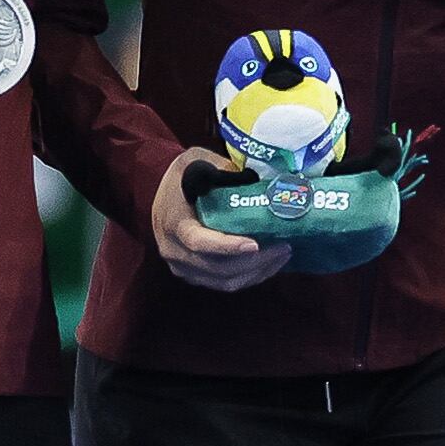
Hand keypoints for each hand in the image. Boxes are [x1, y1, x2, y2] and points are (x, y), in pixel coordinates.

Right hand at [150, 148, 292, 292]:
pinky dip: (249, 277)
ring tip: (282, 254)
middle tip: (284, 246)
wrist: (160, 191)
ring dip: (257, 272)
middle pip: (218, 268)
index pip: (200, 242)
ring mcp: (183, 267)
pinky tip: (269, 264)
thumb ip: (224, 169)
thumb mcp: (198, 161)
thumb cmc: (183, 176)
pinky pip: (224, 284)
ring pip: (224, 282)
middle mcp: (175, 250)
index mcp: (174, 223)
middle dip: (255, 262)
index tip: (255, 244)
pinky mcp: (193, 275)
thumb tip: (259, 179)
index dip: (227, 247)